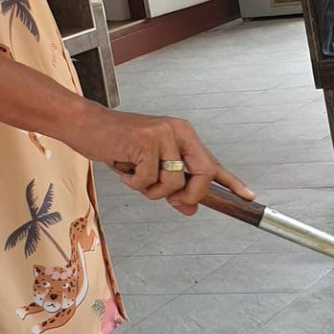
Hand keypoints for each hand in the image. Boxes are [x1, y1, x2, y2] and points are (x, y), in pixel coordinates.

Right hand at [62, 103, 252, 214]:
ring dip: (151, 190)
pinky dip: (133, 183)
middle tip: (172, 200)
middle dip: (190, 195)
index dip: (232, 182)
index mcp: (183, 135)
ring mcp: (163, 135)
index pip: (213, 162)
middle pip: (203, 173)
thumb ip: (171, 186)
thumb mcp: (148, 166)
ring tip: (135, 176)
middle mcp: (178, 132)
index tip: (248, 196)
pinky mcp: (145, 142)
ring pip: (173, 183)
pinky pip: (148, 180)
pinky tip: (123, 167)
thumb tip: (190, 208)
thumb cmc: (117, 144)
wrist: (85, 125)